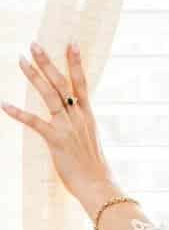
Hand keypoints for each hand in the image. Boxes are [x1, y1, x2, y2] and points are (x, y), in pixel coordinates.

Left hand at [2, 40, 118, 214]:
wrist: (99, 186)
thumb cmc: (94, 168)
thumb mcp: (90, 141)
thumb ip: (80, 127)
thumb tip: (74, 119)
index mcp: (88, 116)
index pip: (82, 84)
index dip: (76, 63)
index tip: (72, 43)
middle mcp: (79, 117)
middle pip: (63, 83)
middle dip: (49, 62)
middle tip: (35, 44)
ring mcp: (68, 127)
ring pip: (50, 95)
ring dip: (34, 76)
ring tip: (21, 60)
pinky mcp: (57, 140)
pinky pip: (35, 123)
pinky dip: (19, 113)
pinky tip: (4, 104)